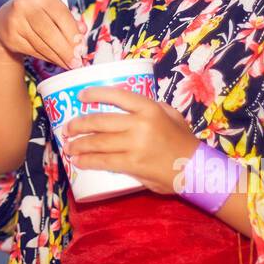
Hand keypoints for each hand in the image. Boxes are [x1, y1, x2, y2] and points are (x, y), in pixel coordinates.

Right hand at [0, 0, 84, 70]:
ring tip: (69, 64)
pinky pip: (33, 51)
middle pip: (50, 33)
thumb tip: (82, 32)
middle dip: (66, 50)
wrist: (5, 20)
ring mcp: (15, 22)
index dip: (73, 34)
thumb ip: (69, 20)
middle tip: (77, 61)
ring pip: (42, 45)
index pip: (62, 16)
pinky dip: (47, 57)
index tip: (82, 47)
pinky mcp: (10, 37)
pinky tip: (55, 60)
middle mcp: (25, 5)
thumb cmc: (36, 14)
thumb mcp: (52, 10)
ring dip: (58, 57)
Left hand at [66, 87, 198, 194]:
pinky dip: (88, 161)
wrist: (197, 169)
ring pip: (98, 142)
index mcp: (149, 108)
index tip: (81, 97)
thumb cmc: (183, 141)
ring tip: (68, 146)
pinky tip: (79, 162)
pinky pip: (104, 161)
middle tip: (67, 128)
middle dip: (78, 125)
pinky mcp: (133, 164)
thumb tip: (128, 103)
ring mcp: (135, 145)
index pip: (117, 95)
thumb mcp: (172, 115)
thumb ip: (152, 107)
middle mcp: (140, 124)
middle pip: (100, 121)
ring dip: (78, 144)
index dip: (95, 94)